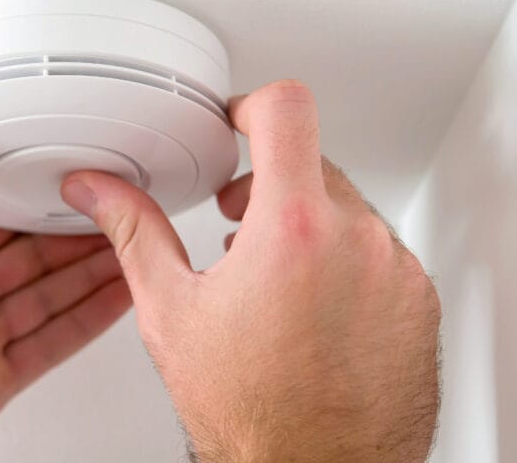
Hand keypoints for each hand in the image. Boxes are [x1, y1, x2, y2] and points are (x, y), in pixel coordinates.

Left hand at [0, 95, 130, 462]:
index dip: (32, 196)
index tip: (69, 174)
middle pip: (27, 254)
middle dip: (74, 232)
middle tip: (121, 209)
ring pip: (46, 294)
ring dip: (90, 271)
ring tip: (134, 247)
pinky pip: (51, 341)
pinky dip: (87, 320)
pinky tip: (115, 300)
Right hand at [61, 80, 440, 461]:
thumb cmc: (248, 411)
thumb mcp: (171, 310)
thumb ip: (134, 231)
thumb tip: (98, 190)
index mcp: (293, 230)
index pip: (287, 110)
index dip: (253, 104)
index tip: (238, 123)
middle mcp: (358, 241)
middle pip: (313, 162)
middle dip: (269, 183)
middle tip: (237, 224)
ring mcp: (397, 273)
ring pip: (348, 210)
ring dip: (309, 227)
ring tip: (273, 279)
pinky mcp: (419, 303)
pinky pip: (381, 254)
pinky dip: (345, 264)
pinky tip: (311, 310)